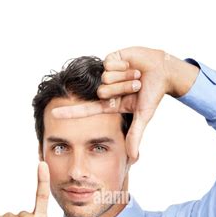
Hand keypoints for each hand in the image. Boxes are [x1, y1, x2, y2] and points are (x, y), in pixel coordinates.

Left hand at [51, 46, 172, 164]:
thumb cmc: (153, 94)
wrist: (162, 71)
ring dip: (125, 77)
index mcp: (110, 103)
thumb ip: (135, 136)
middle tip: (135, 86)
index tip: (53, 114)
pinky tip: (131, 65)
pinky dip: (123, 66)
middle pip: (101, 92)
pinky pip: (108, 64)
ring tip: (136, 76)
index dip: (70, 113)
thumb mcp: (143, 116)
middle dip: (121, 89)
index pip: (86, 110)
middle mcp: (106, 89)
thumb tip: (133, 158)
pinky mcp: (110, 58)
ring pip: (105, 78)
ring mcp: (107, 73)